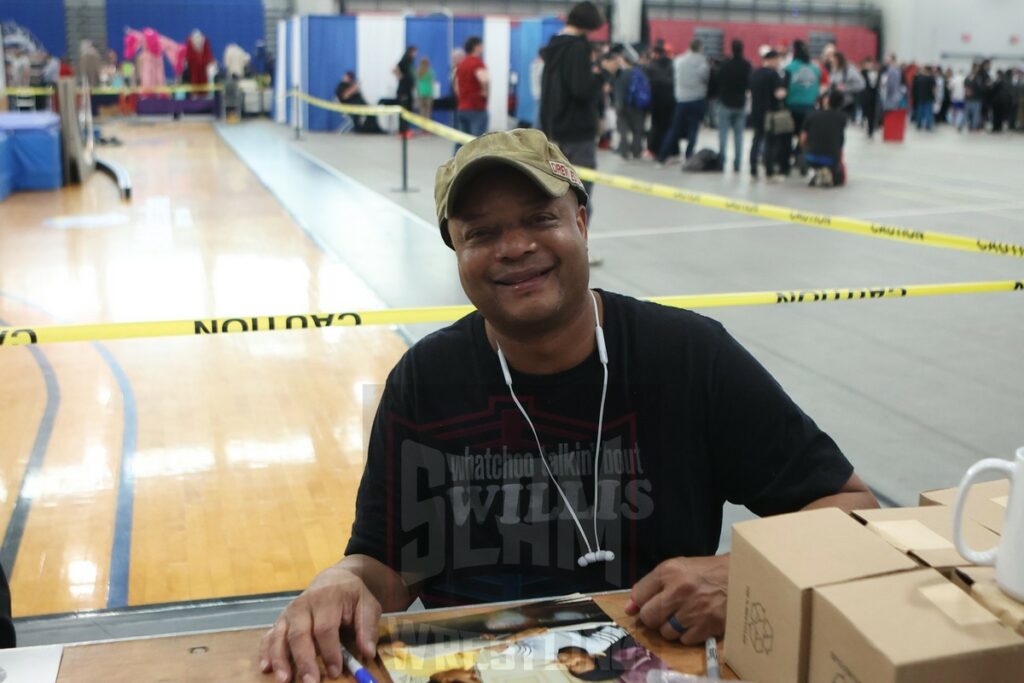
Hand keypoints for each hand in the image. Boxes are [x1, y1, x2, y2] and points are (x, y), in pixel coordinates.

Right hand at [259, 565, 381, 682]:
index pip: (325, 628)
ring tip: (284, 679)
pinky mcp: (280, 620)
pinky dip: (265, 651)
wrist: (333, 579)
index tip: (335, 671)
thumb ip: (368, 628)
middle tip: (310, 682)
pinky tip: (266, 667)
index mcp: (326, 599)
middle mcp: (303, 605)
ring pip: (280, 636)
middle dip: (304, 660)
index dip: (330, 651)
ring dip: (280, 658)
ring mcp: (288, 612)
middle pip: (299, 634)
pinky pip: (269, 636)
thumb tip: (367, 653)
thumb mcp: (367, 604)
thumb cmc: (351, 595)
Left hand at [624, 555, 728, 645]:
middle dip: (654, 618)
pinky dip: (688, 635)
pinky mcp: (706, 626)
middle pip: (649, 617)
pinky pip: (684, 640)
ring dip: (672, 628)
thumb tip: (629, 608)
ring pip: (665, 632)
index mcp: (668, 571)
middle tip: (666, 612)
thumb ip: (651, 586)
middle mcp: (678, 590)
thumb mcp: (678, 568)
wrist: (742, 576)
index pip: (638, 594)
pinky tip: (696, 622)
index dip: (640, 602)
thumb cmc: (707, 571)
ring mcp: (692, 610)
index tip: (646, 604)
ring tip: (684, 616)